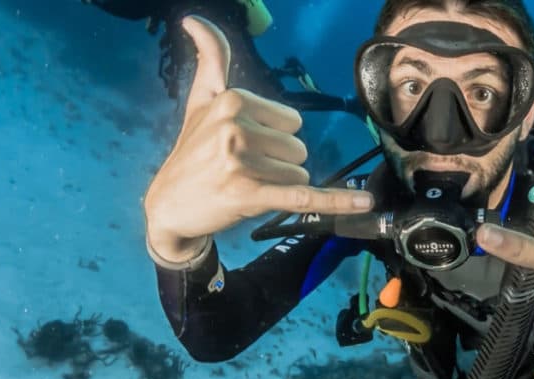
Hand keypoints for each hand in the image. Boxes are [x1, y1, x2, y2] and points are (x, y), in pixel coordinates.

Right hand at [143, 16, 373, 262]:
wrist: (168, 205)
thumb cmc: (191, 152)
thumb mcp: (200, 101)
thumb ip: (211, 60)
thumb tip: (195, 18)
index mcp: (233, 100)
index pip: (292, 122)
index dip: (273, 139)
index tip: (242, 146)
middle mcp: (236, 127)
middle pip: (299, 149)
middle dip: (278, 164)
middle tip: (243, 170)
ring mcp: (241, 161)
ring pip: (298, 174)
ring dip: (278, 186)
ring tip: (245, 186)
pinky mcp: (249, 194)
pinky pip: (304, 196)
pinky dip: (336, 201)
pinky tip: (364, 203)